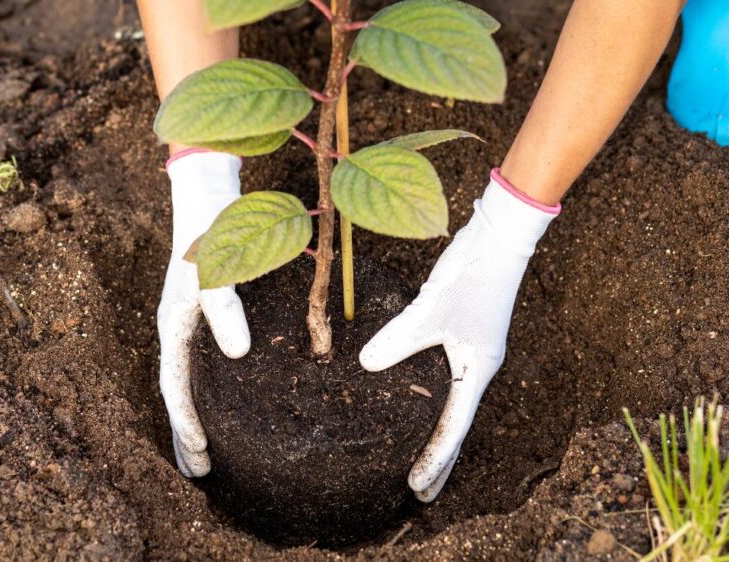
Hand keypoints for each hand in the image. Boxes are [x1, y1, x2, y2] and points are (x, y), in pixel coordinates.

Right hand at [158, 150, 250, 476]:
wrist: (207, 189)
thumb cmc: (209, 226)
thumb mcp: (215, 266)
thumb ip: (225, 307)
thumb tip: (237, 353)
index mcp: (172, 324)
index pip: (173, 386)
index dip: (185, 422)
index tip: (203, 455)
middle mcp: (177, 328)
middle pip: (177, 393)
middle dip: (185, 435)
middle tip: (202, 475)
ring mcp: (190, 322)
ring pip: (188, 382)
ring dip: (195, 418)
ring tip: (208, 454)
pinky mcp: (206, 313)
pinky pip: (202, 364)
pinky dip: (209, 392)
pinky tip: (227, 404)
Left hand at [360, 169, 558, 501]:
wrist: (500, 237)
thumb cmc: (469, 274)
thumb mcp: (428, 309)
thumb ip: (397, 338)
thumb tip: (365, 364)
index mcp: (478, 369)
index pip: (453, 429)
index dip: (434, 460)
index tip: (415, 489)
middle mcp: (481, 367)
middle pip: (460, 427)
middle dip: (442, 462)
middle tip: (422, 495)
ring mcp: (477, 352)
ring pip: (456, 407)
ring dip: (441, 436)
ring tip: (424, 463)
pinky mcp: (469, 335)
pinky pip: (453, 385)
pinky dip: (438, 406)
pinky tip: (421, 405)